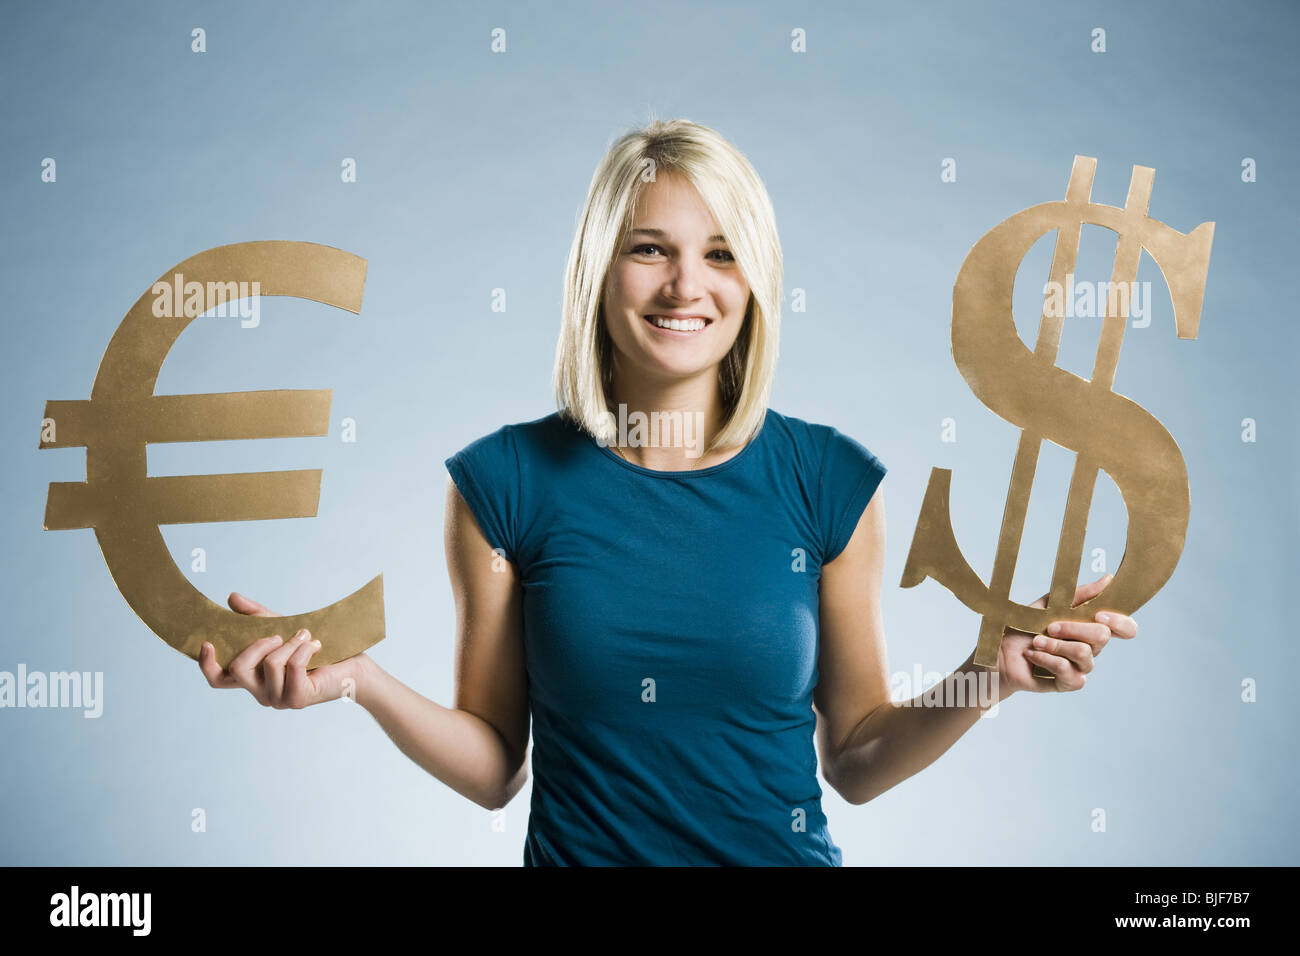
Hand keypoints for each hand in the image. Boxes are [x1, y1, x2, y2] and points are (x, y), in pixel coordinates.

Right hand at [197, 592, 365, 708]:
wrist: (352, 663)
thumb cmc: (315, 647)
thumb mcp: (282, 627)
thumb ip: (255, 616)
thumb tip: (231, 597)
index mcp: (253, 678)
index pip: (218, 680)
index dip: (207, 665)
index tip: (207, 642)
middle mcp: (261, 693)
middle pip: (238, 671)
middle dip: (256, 646)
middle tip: (278, 634)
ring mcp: (278, 699)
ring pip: (270, 665)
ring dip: (290, 644)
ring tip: (306, 636)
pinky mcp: (298, 699)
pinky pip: (292, 668)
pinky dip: (304, 650)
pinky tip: (315, 645)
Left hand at [994, 573, 1136, 695]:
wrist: (999, 653)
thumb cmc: (1024, 628)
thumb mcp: (1048, 605)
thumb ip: (1078, 595)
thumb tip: (1108, 580)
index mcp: (1089, 627)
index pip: (1125, 628)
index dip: (1120, 622)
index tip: (1099, 614)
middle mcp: (1090, 648)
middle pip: (1103, 637)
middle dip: (1073, 628)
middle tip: (1050, 626)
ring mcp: (1080, 667)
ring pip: (1084, 653)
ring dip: (1055, 644)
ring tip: (1036, 642)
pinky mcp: (1068, 683)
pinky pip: (1069, 672)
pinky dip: (1047, 660)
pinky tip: (1032, 655)